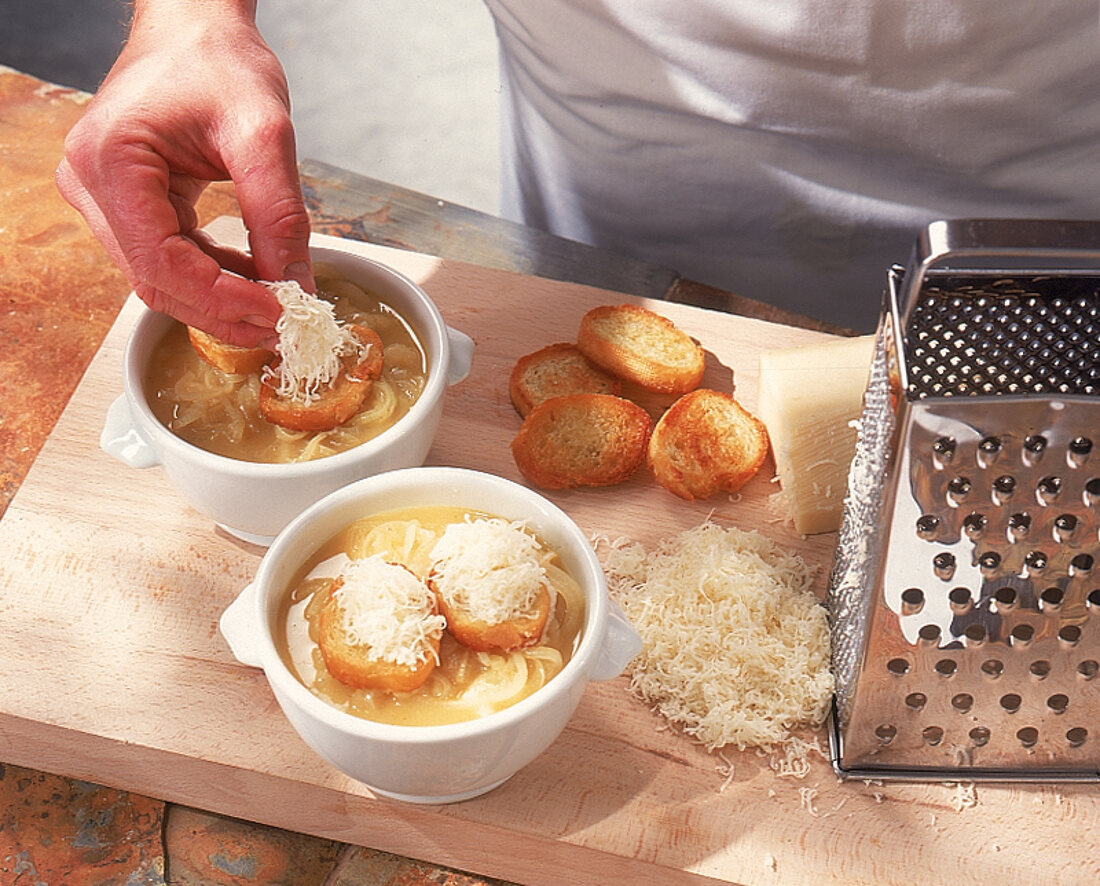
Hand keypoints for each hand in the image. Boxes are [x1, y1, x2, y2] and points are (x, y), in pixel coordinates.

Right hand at [56, 1, 312, 346]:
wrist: (195, 29)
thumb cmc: (219, 62)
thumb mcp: (264, 134)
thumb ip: (280, 214)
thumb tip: (298, 287)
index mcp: (112, 162)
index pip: (163, 263)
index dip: (223, 300)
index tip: (278, 314)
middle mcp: (91, 184)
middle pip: (156, 283)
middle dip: (224, 311)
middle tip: (283, 326)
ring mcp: (101, 197)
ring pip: (159, 280)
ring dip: (219, 301)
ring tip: (277, 306)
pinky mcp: (122, 204)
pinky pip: (166, 260)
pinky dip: (212, 277)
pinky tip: (254, 278)